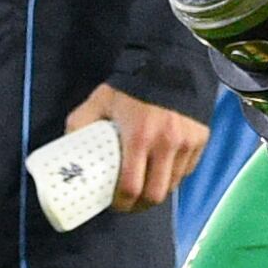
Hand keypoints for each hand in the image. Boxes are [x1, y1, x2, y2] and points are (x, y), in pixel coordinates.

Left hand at [67, 84, 208, 214]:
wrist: (168, 61)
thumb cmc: (130, 84)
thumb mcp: (99, 101)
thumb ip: (80, 124)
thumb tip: (67, 150)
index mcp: (138, 137)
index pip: (131, 187)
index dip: (122, 203)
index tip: (114, 204)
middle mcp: (166, 143)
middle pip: (155, 194)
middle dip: (140, 205)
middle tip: (130, 203)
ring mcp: (187, 142)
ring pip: (173, 185)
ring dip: (158, 191)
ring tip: (145, 188)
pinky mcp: (201, 138)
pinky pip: (187, 170)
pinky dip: (174, 176)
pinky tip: (162, 171)